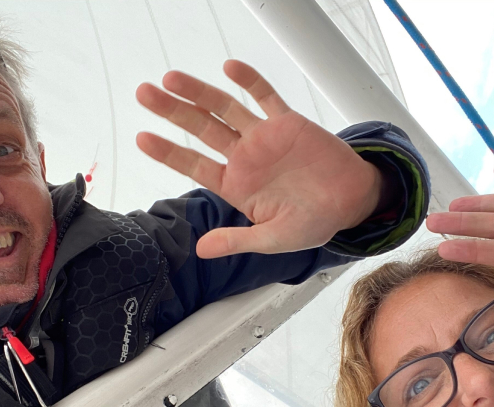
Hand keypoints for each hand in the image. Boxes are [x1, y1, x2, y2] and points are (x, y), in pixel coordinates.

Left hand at [135, 60, 381, 257]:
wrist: (351, 202)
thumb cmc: (313, 223)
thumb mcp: (273, 239)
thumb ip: (237, 240)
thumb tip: (201, 250)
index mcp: (237, 186)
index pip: (195, 165)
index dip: (168, 152)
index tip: (142, 137)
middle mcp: (245, 159)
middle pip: (201, 130)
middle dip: (173, 111)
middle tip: (144, 93)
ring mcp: (264, 138)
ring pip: (225, 109)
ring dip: (199, 93)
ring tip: (171, 78)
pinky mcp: (288, 122)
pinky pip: (265, 96)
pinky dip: (249, 81)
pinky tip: (229, 68)